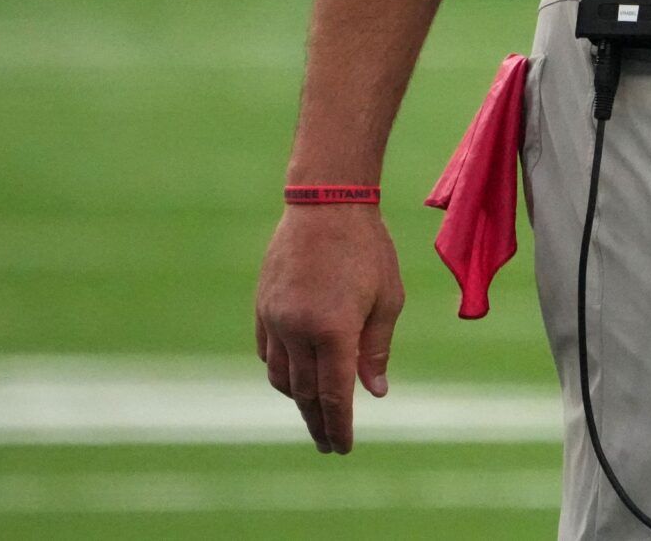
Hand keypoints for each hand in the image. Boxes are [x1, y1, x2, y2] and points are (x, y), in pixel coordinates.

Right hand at [255, 205, 403, 452]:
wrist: (326, 203)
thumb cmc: (368, 248)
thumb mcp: (387, 298)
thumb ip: (376, 349)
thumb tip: (374, 393)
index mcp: (334, 330)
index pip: (335, 395)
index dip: (340, 426)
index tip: (344, 448)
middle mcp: (298, 330)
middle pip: (305, 393)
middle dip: (319, 422)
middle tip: (329, 446)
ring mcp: (275, 318)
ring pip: (281, 377)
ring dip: (298, 399)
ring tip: (315, 413)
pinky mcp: (262, 306)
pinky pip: (268, 353)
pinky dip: (281, 372)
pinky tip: (295, 378)